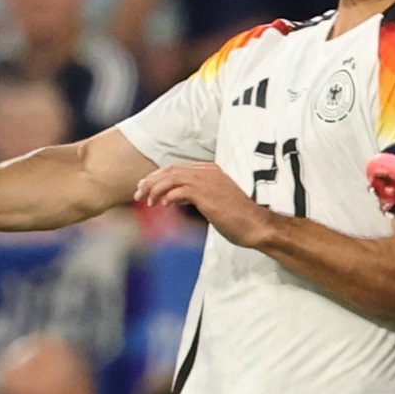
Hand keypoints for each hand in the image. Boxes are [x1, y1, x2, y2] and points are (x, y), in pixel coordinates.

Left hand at [135, 163, 273, 248]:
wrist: (256, 225)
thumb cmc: (238, 217)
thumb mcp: (214, 202)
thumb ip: (195, 195)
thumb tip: (174, 197)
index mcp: (211, 170)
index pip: (177, 168)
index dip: (157, 176)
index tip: (145, 187)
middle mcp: (208, 172)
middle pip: (171, 170)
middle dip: (151, 181)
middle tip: (138, 194)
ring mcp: (208, 182)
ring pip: (172, 177)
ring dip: (155, 189)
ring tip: (147, 202)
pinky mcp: (206, 195)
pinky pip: (179, 191)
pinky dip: (167, 197)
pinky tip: (163, 206)